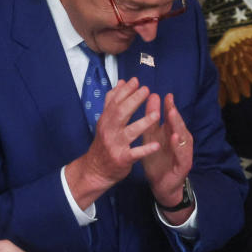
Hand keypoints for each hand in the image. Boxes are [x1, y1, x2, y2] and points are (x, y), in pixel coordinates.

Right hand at [64, 78, 160, 208]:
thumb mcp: (104, 121)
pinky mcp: (122, 159)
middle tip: (146, 90)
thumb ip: (112, 101)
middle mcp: (109, 131)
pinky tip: (156, 145)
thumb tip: (121, 82)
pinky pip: (135, 154)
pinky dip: (145, 149)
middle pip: (121, 113)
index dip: (125, 91)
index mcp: (105, 120)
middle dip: (134, 101)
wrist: (95, 170)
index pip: (114, 102)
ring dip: (143, 122)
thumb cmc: (104, 143)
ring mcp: (115, 145)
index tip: (136, 80)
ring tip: (157, 114)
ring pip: (130, 132)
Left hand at [141, 93, 194, 221]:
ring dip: (178, 125)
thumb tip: (153, 96)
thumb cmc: (157, 161)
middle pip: (178, 124)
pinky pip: (181, 153)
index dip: (168, 106)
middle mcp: (181, 141)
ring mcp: (184, 152)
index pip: (172, 117)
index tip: (164, 94)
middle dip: (174, 112)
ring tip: (172, 114)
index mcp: (173, 133)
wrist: (161, 186)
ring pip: (182, 136)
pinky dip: (178, 145)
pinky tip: (173, 137)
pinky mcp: (184, 164)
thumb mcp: (151, 138)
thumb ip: (151, 120)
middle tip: (169, 100)